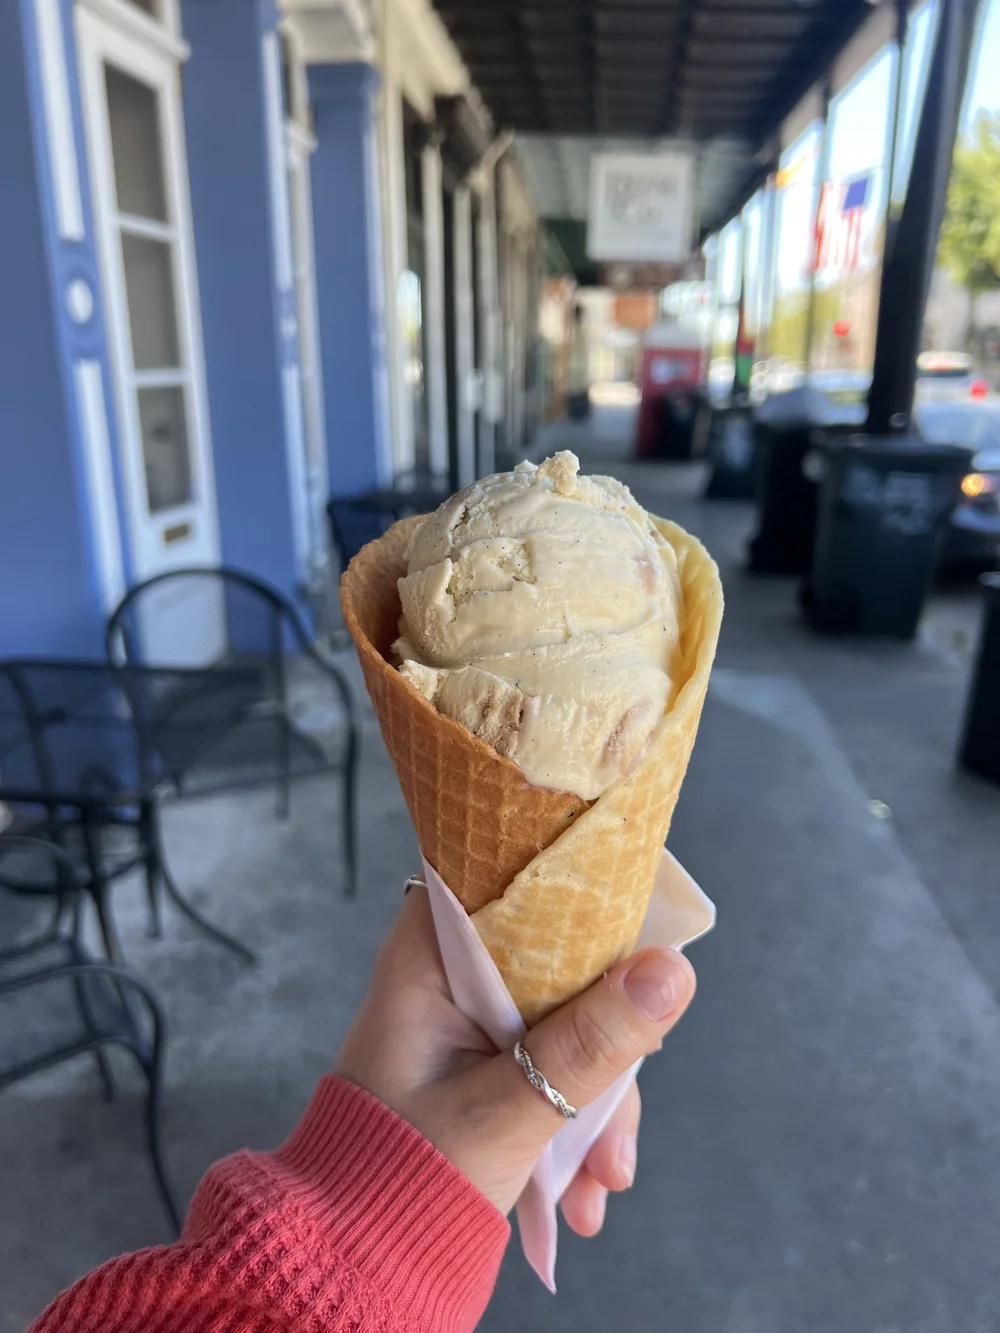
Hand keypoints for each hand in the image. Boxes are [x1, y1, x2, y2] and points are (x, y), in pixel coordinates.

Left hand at [337, 884, 695, 1229]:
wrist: (355, 1268)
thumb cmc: (405, 1179)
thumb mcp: (510, 1112)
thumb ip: (590, 1043)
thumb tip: (673, 969)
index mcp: (431, 955)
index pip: (517, 880)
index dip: (586, 899)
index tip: (643, 947)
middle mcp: (450, 974)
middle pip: (560, 960)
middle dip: (606, 1041)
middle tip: (618, 1116)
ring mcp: (470, 1022)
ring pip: (567, 1020)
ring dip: (597, 1099)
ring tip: (603, 1179)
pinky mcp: (487, 1066)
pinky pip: (552, 1066)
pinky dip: (575, 1121)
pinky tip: (586, 1191)